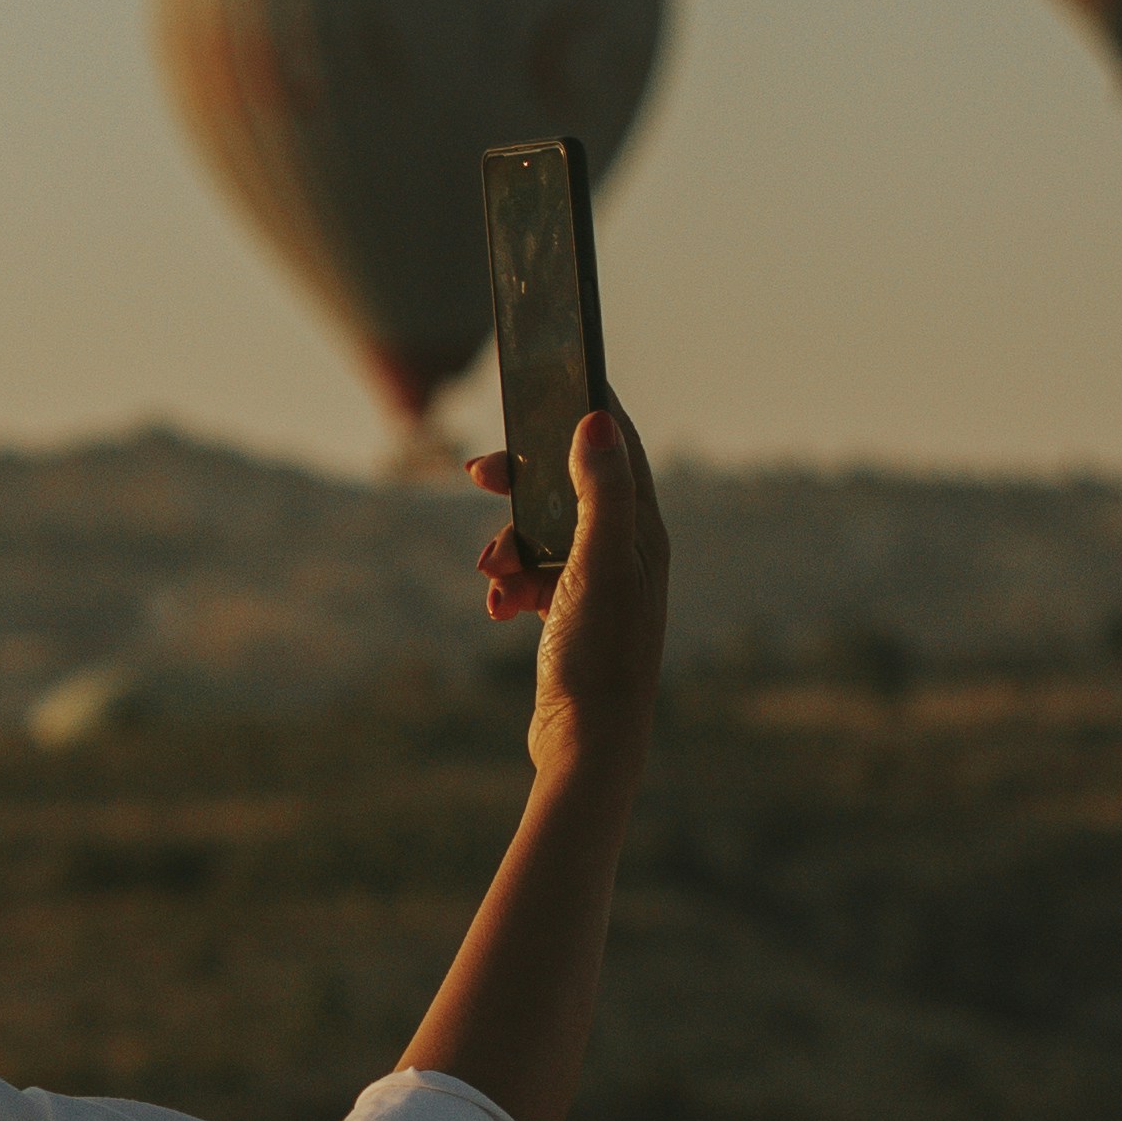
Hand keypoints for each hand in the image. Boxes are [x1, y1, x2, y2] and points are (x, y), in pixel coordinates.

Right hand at [466, 405, 669, 795]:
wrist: (589, 741)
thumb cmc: (602, 653)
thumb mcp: (599, 563)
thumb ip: (601, 491)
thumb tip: (598, 420)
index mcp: (642, 530)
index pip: (619, 447)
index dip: (586, 410)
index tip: (552, 379)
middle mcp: (626, 551)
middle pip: (568, 487)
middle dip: (521, 482)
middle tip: (479, 473)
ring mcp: (597, 584)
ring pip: (541, 535)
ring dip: (507, 545)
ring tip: (492, 573)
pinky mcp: (571, 616)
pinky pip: (531, 579)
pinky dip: (508, 585)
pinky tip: (498, 609)